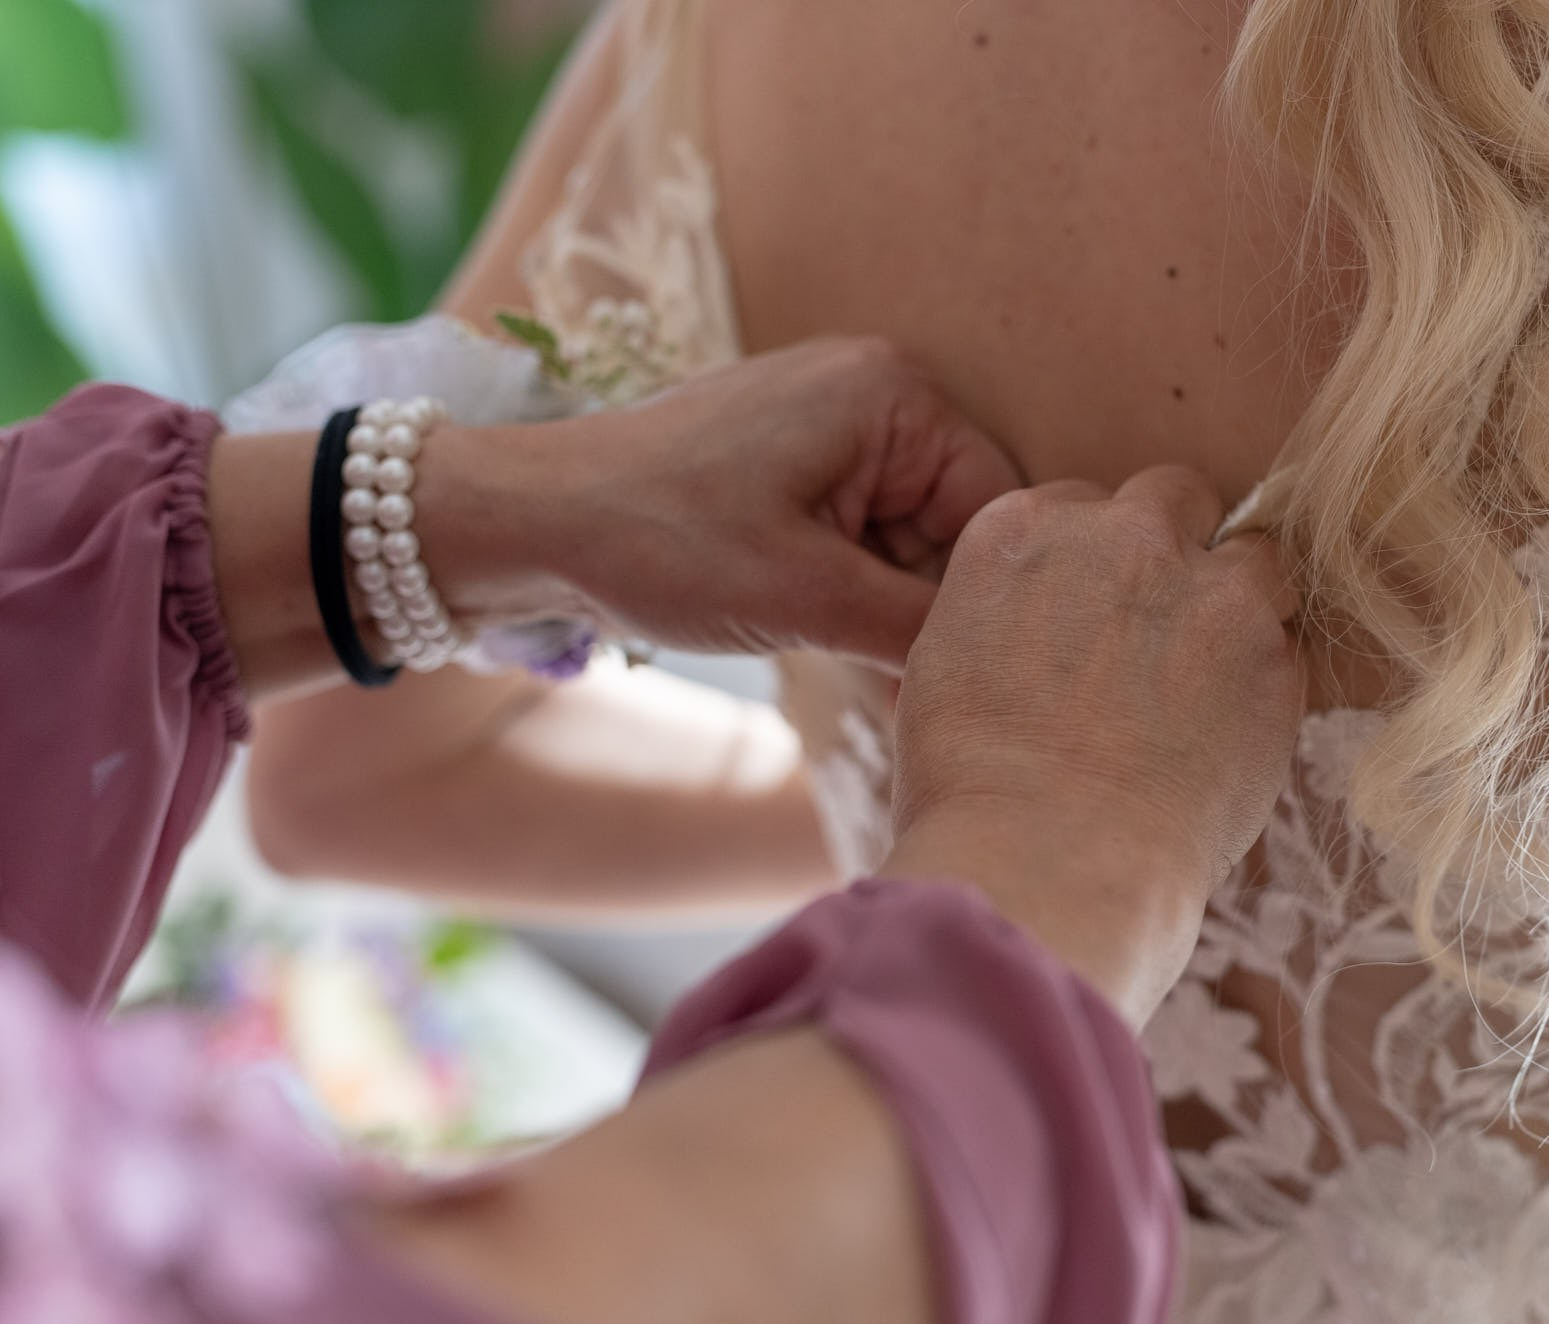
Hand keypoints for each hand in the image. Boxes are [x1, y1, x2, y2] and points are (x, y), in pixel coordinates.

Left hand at [439, 338, 1020, 667]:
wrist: (524, 524)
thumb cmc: (656, 541)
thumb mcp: (807, 598)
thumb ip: (920, 631)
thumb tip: (1000, 666)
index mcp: (894, 394)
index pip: (998, 508)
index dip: (983, 599)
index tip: (964, 672)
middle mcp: (872, 390)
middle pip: (956, 523)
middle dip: (929, 605)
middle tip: (902, 683)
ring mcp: (828, 423)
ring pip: (907, 538)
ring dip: (885, 605)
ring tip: (848, 659)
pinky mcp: (790, 460)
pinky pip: (859, 532)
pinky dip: (850, 589)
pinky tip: (825, 638)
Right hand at [882, 468, 1302, 1020]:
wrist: (1049, 858)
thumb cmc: (973, 788)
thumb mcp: (941, 670)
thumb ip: (996, 615)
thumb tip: (1022, 632)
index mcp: (1022, 531)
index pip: (1080, 503)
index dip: (1094, 561)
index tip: (1095, 612)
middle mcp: (1117, 534)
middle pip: (1171, 500)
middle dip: (1174, 550)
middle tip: (1164, 630)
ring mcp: (1205, 585)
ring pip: (1253, 556)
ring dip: (1241, 602)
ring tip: (1215, 680)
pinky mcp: (1271, 650)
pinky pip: (1286, 645)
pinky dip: (1267, 681)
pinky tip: (1230, 738)